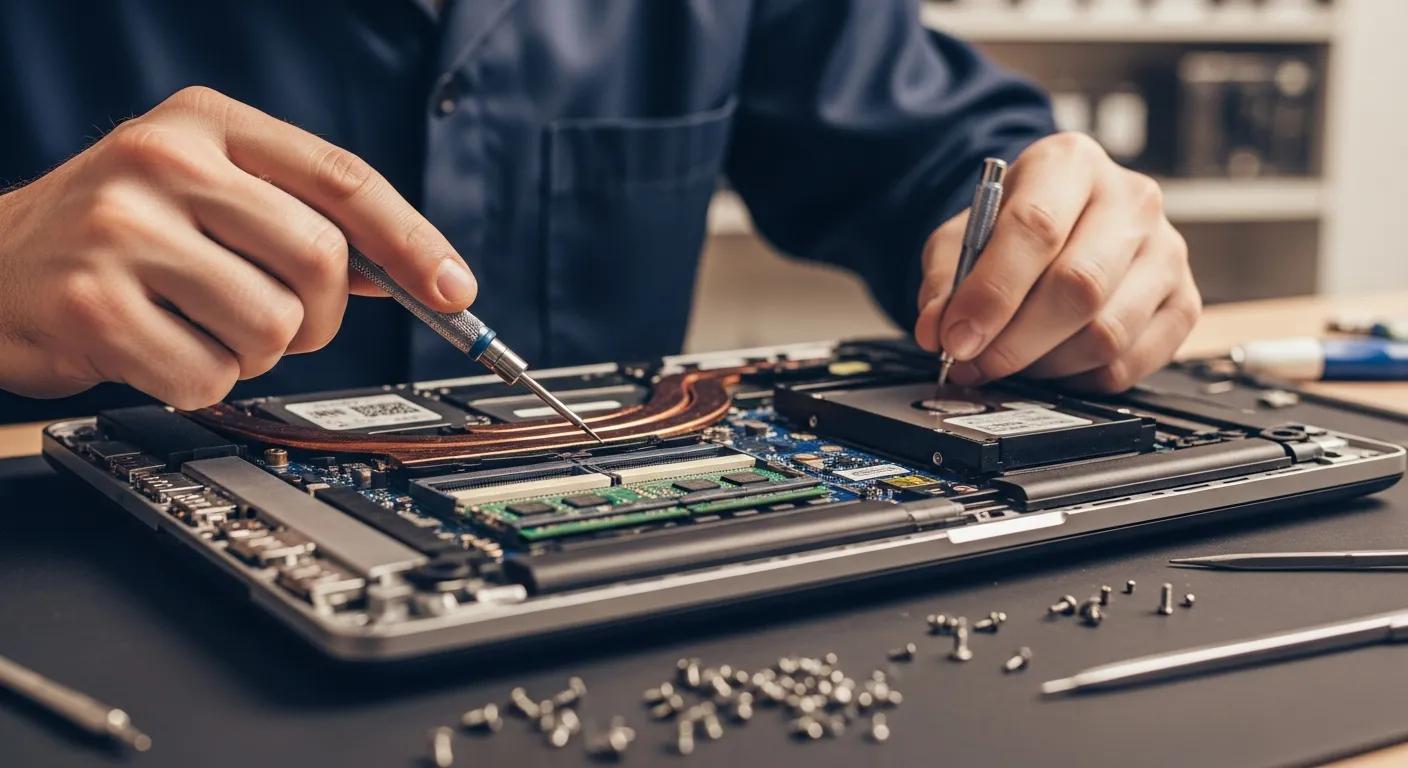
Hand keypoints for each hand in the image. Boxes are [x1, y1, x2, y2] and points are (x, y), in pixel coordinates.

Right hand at [0, 86, 475, 407]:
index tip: (455, 291)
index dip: (412, 242)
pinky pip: (210, 375)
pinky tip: (158, 348)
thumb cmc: (115, 232)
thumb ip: (300, 216)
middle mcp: (163, 160)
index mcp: (207, 123)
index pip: (343, 179)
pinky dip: (200, 381)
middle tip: (273, 318)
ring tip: (196, 324)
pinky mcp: (92, 305)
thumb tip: (412, 274)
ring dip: (253, 352)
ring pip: (274, 326)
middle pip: (322, 260)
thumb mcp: (205, 190)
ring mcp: (122, 230)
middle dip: (318, 314)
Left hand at [914, 133, 1199, 391]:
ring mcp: (1166, 251)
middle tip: (975, 362)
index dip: (991, 293)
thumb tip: (937, 330)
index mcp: (1070, 163)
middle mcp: (1131, 200)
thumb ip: (944, 280)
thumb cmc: (1016, 225)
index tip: (956, 337)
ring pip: (1106, 332)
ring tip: (1011, 360)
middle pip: (1078, 286)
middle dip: (1014, 341)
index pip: (1035, 228)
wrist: (1066, 220)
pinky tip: (1054, 363)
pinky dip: (1081, 378)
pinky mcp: (1183, 301)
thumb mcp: (963, 235)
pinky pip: (1130, 362)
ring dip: (1045, 364)